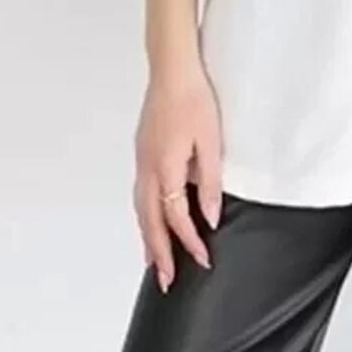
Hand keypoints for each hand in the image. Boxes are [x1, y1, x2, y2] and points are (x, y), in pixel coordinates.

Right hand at [133, 67, 223, 291]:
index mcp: (165, 168)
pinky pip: (140, 194)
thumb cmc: (194, 100)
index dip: (189, 241)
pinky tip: (151, 220)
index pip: (176, 216)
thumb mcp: (211, 142)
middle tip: (165, 281)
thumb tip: (209, 216)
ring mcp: (141, 160)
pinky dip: (144, 215)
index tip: (202, 259)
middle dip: (158, 253)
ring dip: (147, 237)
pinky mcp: (142, 152)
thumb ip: (210, 181)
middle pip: (149, 221)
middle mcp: (147, 168)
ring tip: (153, 262)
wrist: (172, 70)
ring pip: (140, 209)